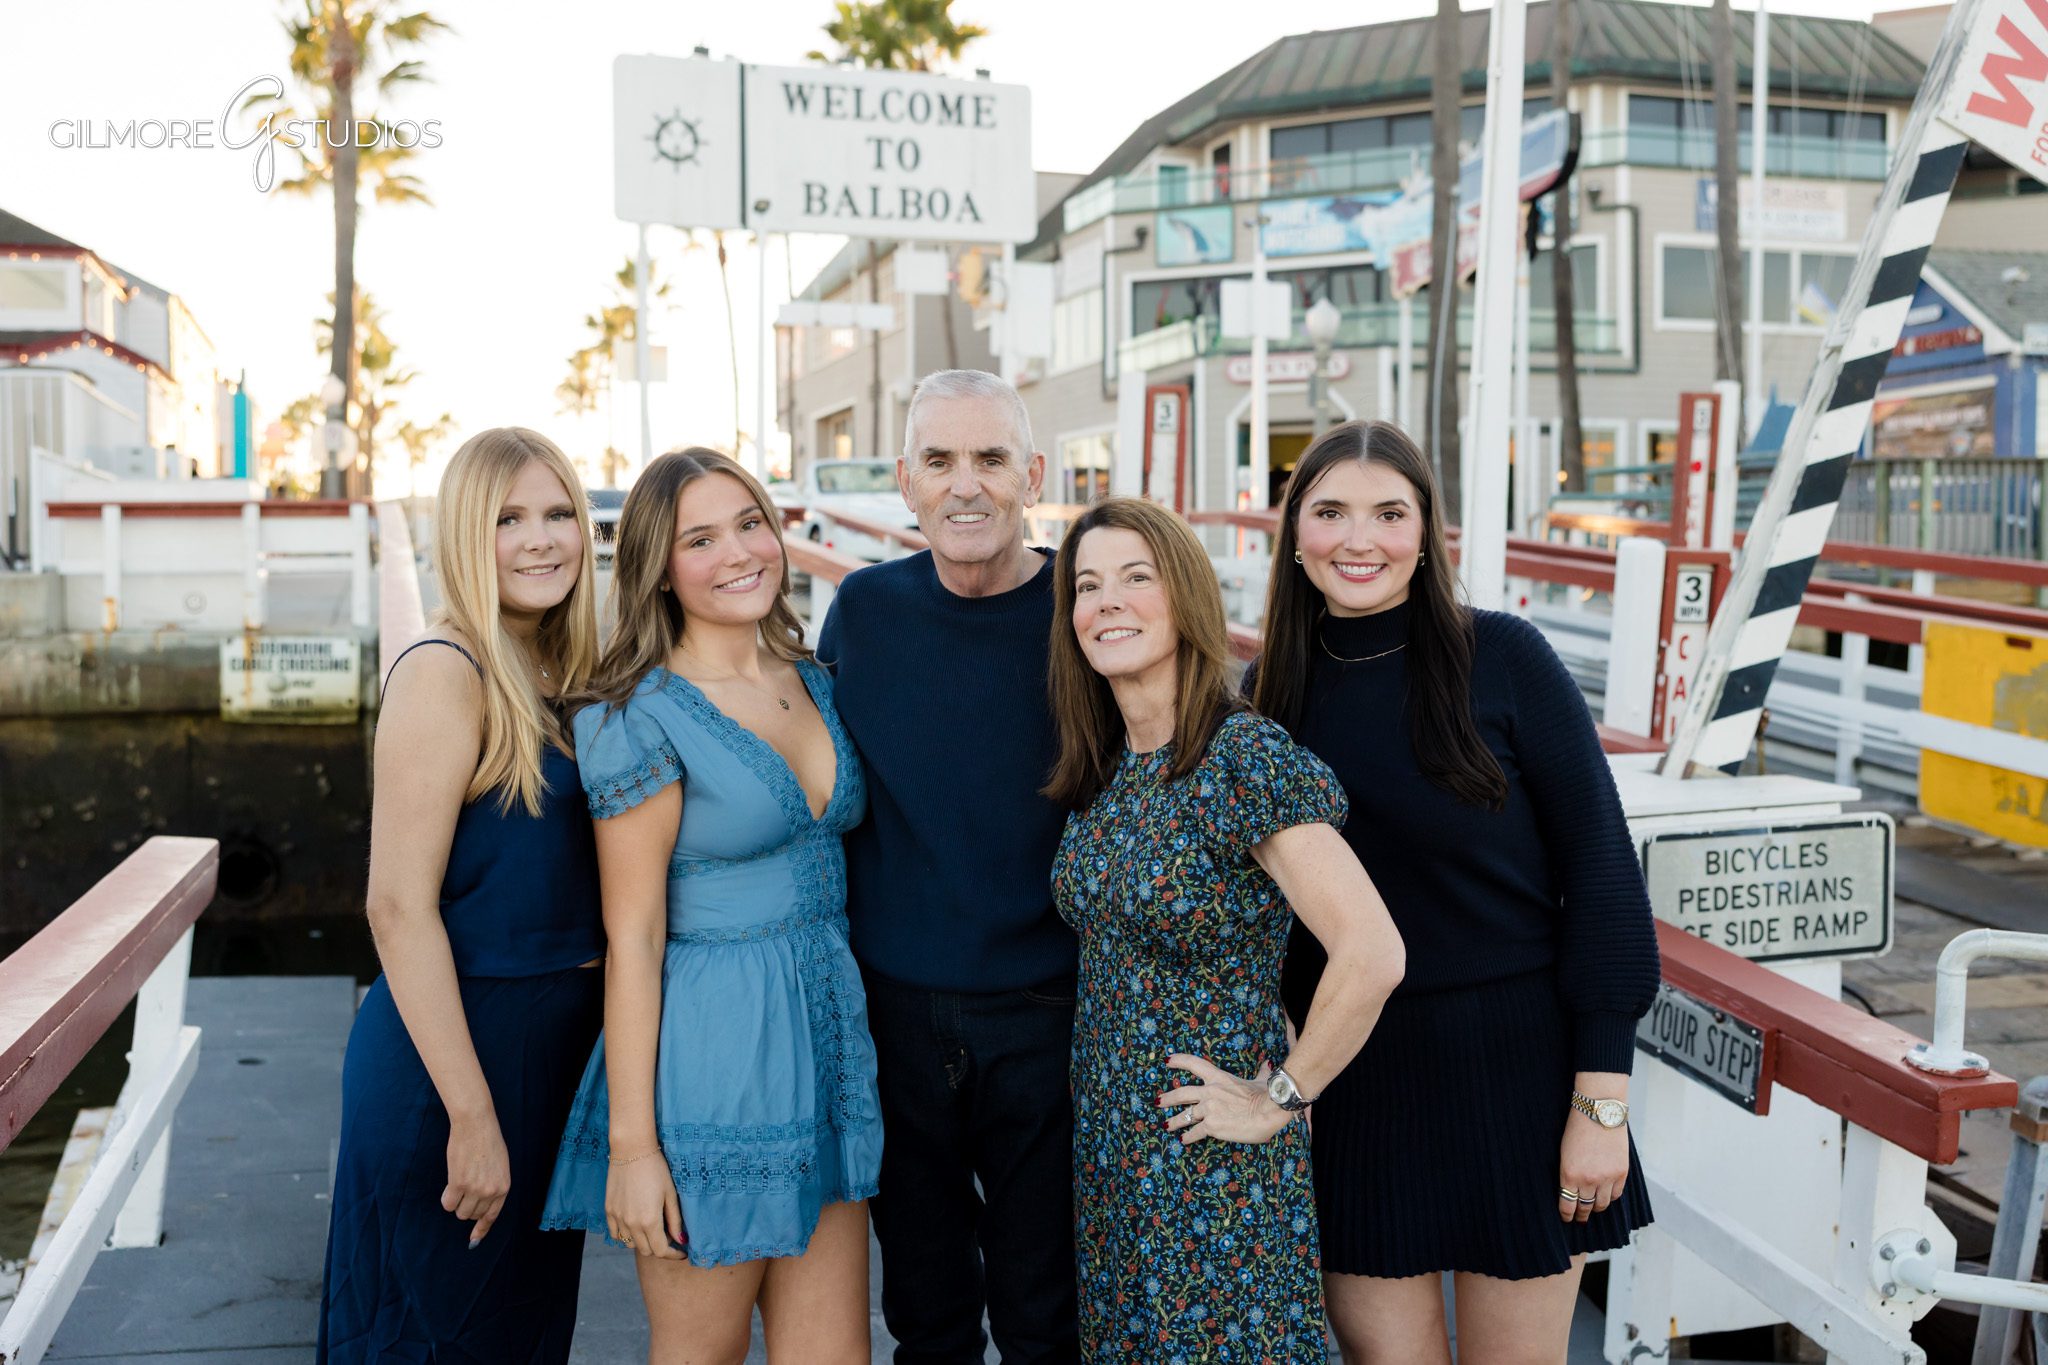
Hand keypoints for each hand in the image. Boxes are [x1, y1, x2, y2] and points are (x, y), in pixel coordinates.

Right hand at [442, 1109, 509, 1246]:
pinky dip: (447, 1197)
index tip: (473, 1241)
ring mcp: (475, 1189)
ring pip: (459, 1212)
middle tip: (466, 1188)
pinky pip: (448, 1204)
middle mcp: (491, 1191)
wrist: (476, 1125)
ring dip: (456, 1202)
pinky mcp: (458, 1183)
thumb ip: (493, 1187)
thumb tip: (482, 1206)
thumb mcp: (500, 1166)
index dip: (481, 1229)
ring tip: (460, 1182)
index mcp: (504, 1187)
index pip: (492, 1216)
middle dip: (467, 1206)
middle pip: (472, 1215)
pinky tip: (451, 1182)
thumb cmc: (488, 1142)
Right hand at [606, 1150, 685, 1259]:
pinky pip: (616, 1234)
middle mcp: (631, 1224)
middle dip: (660, 1248)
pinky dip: (626, 1235)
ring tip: (652, 1229)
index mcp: (650, 1221)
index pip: (661, 1251)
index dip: (673, 1254)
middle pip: (646, 1250)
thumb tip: (681, 1240)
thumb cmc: (656, 1169)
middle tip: (669, 1237)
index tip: (681, 1251)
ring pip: (630, 1244)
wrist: (632, 1150)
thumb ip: (675, 1220)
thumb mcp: (671, 1194)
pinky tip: (635, 1225)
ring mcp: (618, 1218)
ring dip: (643, 1242)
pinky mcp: (608, 1210)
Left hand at [1158, 1056, 1292, 1145]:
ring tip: (1166, 1126)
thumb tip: (1268, 1064)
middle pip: (1181, 1093)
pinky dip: (1188, 1137)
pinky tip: (1183, 1140)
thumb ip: (1261, 1072)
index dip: (1179, 1061)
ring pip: (1185, 1116)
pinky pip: (1195, 1132)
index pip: (1194, 1064)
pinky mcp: (1211, 1126)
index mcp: (1218, 1077)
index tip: (1167, 1061)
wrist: (1268, 1110)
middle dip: (1168, 1098)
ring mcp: (1208, 1109)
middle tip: (1158, 1102)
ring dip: (1174, 1122)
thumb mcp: (1260, 1080)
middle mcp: (1209, 1092)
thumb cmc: (1266, 1095)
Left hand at [1558, 1112, 1630, 1222]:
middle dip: (1581, 1215)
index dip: (1567, 1215)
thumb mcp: (1564, 1153)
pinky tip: (1605, 1197)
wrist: (1599, 1112)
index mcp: (1569, 1174)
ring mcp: (1606, 1178)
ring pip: (1601, 1204)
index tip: (1567, 1218)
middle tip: (1580, 1219)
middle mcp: (1588, 1180)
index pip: (1567, 1205)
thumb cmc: (1577, 1129)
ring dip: (1596, 1208)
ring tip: (1593, 1209)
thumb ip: (1568, 1174)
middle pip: (1585, 1207)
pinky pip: (1616, 1195)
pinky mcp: (1621, 1173)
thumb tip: (1570, 1192)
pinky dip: (1610, 1197)